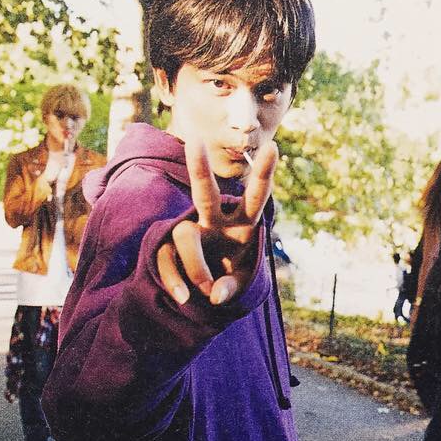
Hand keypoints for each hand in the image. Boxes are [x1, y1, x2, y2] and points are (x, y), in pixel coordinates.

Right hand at [156, 140, 275, 305]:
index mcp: (242, 226)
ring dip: (197, 267)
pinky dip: (175, 281)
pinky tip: (184, 298)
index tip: (273, 147)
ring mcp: (189, 234)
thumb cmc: (229, 279)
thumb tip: (215, 295)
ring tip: (206, 292)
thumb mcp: (240, 286)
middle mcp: (215, 223)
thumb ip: (232, 289)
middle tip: (194, 141)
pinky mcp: (167, 247)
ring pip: (185, 235)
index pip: (255, 198)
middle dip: (200, 169)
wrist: (203, 291)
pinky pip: (166, 260)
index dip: (263, 175)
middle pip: (206, 194)